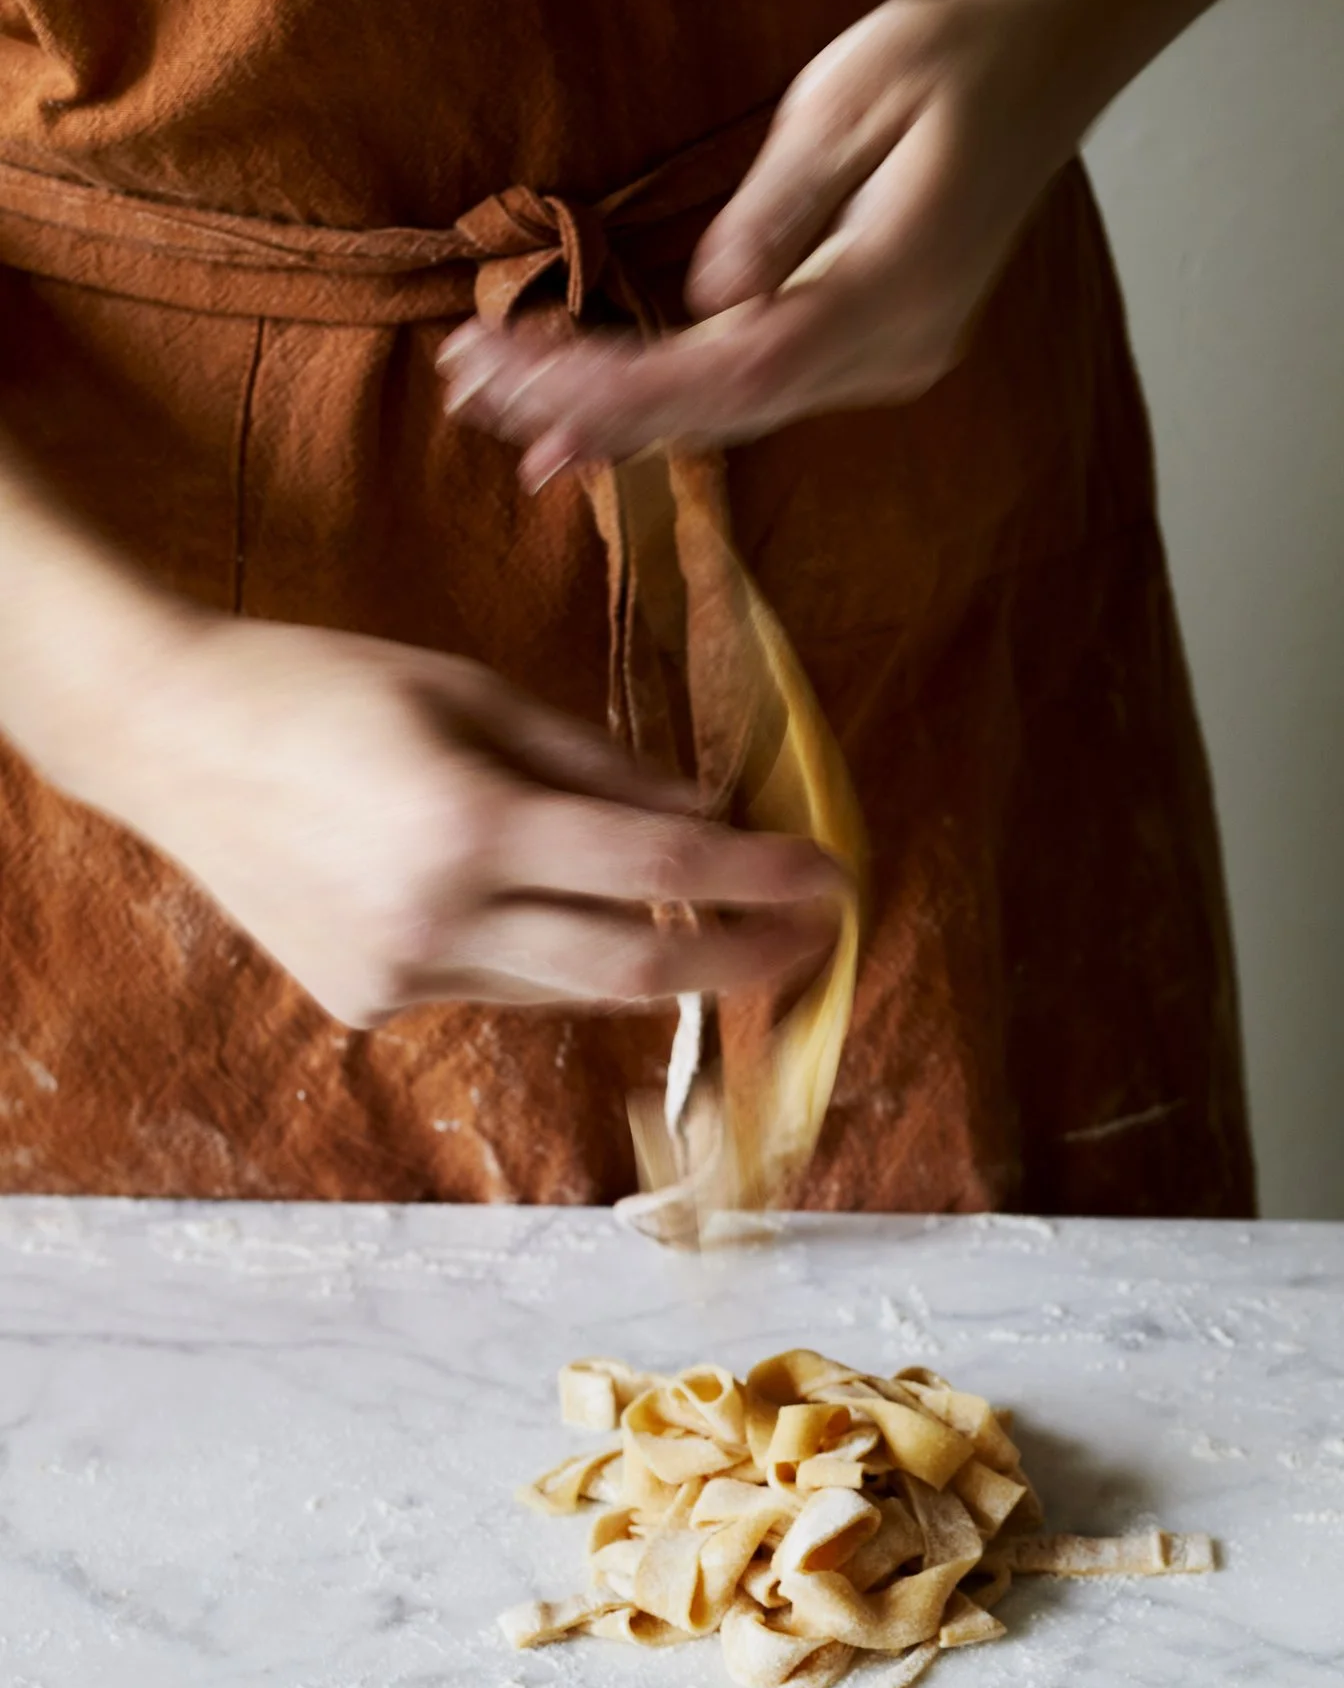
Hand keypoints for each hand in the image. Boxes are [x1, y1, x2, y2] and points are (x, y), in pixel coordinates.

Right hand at [110, 615, 843, 1026]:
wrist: (166, 738)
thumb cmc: (324, 686)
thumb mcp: (472, 691)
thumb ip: (595, 762)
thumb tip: (706, 813)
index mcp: (471, 825)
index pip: (659, 871)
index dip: (760, 880)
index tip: (832, 879)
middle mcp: (439, 919)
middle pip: (634, 969)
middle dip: (741, 958)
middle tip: (814, 941)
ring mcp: (400, 975)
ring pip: (567, 987)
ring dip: (645, 958)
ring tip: (709, 923)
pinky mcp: (368, 1001)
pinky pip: (495, 987)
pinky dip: (541, 953)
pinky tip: (531, 905)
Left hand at [438, 0, 1080, 481]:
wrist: (1045, 65)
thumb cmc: (949, 58)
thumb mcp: (854, 98)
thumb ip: (780, 205)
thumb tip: (709, 296)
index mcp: (894, 286)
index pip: (739, 366)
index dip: (623, 384)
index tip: (520, 371)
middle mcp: (895, 348)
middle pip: (727, 406)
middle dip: (593, 405)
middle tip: (468, 386)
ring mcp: (890, 358)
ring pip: (738, 410)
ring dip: (619, 414)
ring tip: (501, 412)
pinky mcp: (872, 346)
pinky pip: (758, 389)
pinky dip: (670, 401)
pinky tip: (592, 418)